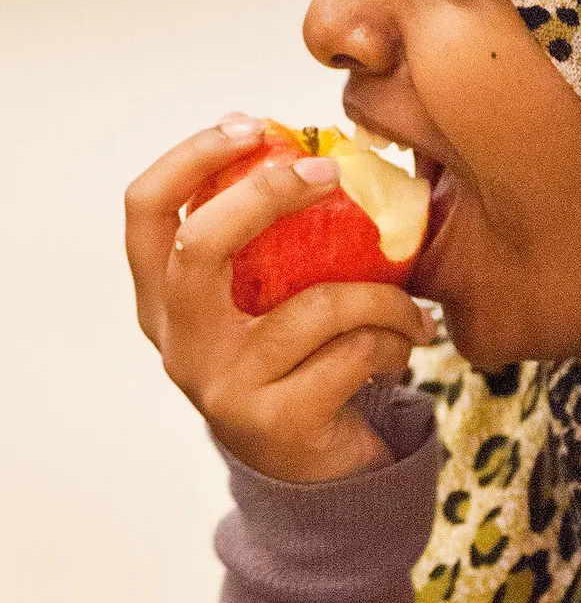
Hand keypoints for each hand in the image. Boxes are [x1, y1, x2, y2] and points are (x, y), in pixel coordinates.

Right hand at [125, 114, 437, 482]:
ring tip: (412, 307)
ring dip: (381, 296)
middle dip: (267, 193)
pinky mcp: (275, 422)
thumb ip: (270, 248)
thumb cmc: (298, 368)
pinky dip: (394, 340)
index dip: (191, 157)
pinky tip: (406, 347)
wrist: (318, 478)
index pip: (146, 211)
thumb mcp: (267, 306)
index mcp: (165, 303)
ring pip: (312, 305)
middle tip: (330, 173)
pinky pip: (352, 352)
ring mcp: (222, 387)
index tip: (254, 124)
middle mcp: (180, 345)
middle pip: (200, 245)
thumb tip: (320, 154)